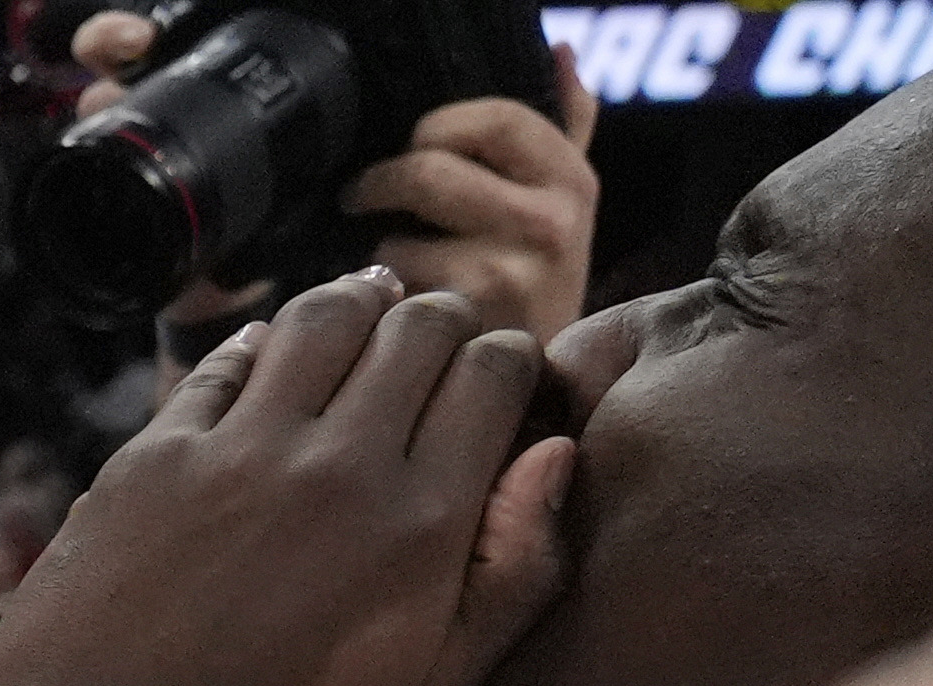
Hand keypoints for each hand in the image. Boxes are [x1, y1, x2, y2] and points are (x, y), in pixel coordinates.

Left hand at [0, 271, 571, 685]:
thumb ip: (513, 577)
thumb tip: (554, 455)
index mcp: (423, 520)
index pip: (495, 371)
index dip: (507, 360)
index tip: (497, 381)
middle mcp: (339, 462)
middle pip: (419, 328)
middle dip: (443, 323)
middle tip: (437, 346)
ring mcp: (238, 450)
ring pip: (324, 317)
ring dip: (357, 306)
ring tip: (371, 313)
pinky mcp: (151, 457)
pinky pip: (222, 362)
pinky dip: (260, 344)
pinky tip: (270, 355)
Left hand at [352, 71, 601, 340]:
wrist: (548, 386)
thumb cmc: (539, 282)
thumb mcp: (566, 200)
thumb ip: (566, 126)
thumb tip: (563, 51)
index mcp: (573, 181)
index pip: (497, 118)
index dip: (437, 124)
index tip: (411, 142)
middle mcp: (552, 225)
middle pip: (432, 172)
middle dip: (379, 182)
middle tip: (358, 196)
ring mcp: (510, 278)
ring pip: (397, 240)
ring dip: (373, 253)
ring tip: (383, 265)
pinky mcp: (464, 330)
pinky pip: (386, 297)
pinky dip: (372, 300)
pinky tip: (383, 310)